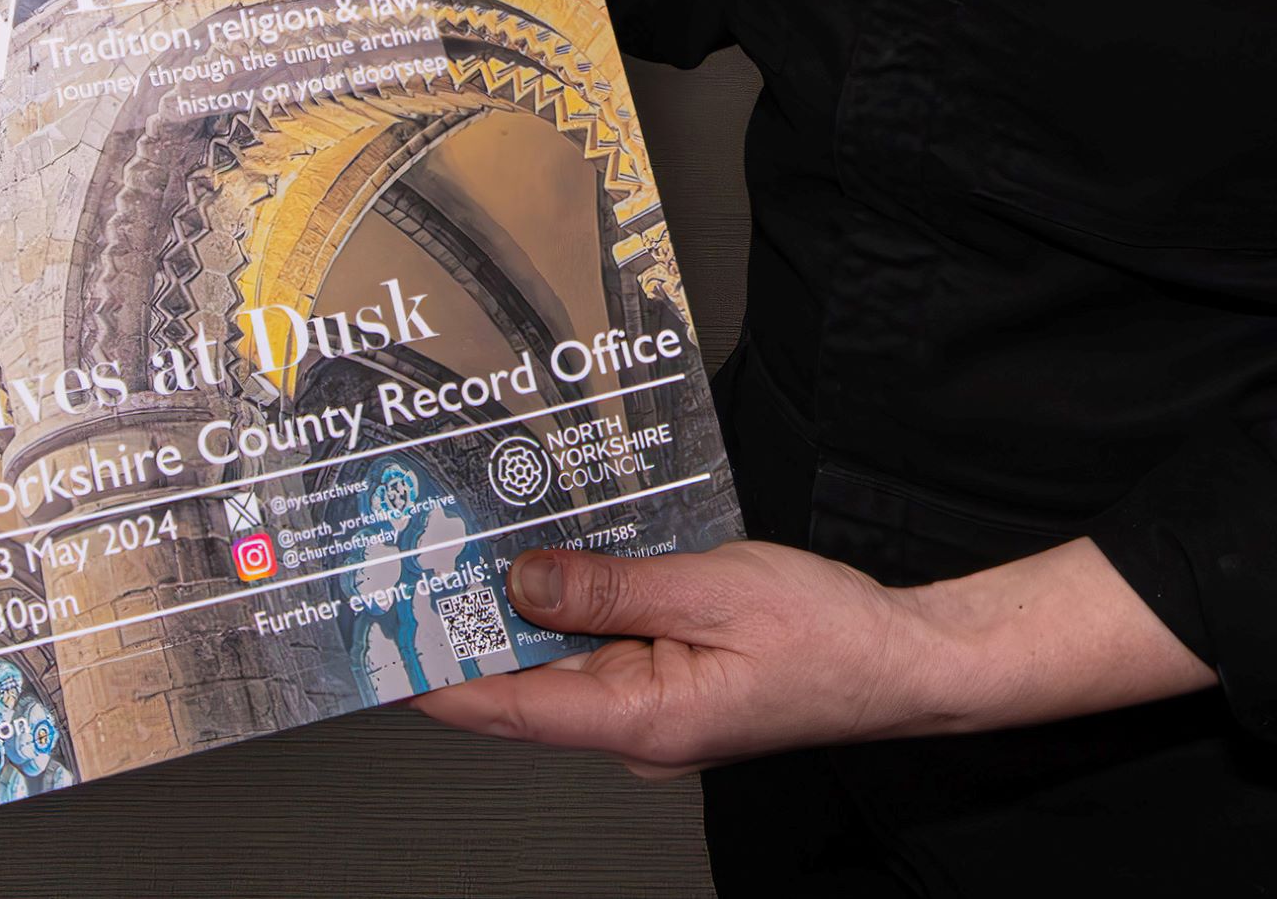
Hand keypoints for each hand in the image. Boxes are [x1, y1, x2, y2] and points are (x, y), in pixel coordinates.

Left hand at [408, 535, 1209, 777]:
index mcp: (640, 719)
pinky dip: (569, 608)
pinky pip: (600, 649)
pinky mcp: (668, 684)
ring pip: (558, 663)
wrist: (902, 659)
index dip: (431, 675)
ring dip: (517, 611)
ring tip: (465, 548)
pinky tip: (553, 561)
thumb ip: (612, 586)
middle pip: (521, 684)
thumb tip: (523, 579)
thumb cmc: (829, 635)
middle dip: (464, 627)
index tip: (374, 643)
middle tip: (408, 564)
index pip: (506, 707)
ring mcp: (650, 710)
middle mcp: (634, 728)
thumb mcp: (713, 588)